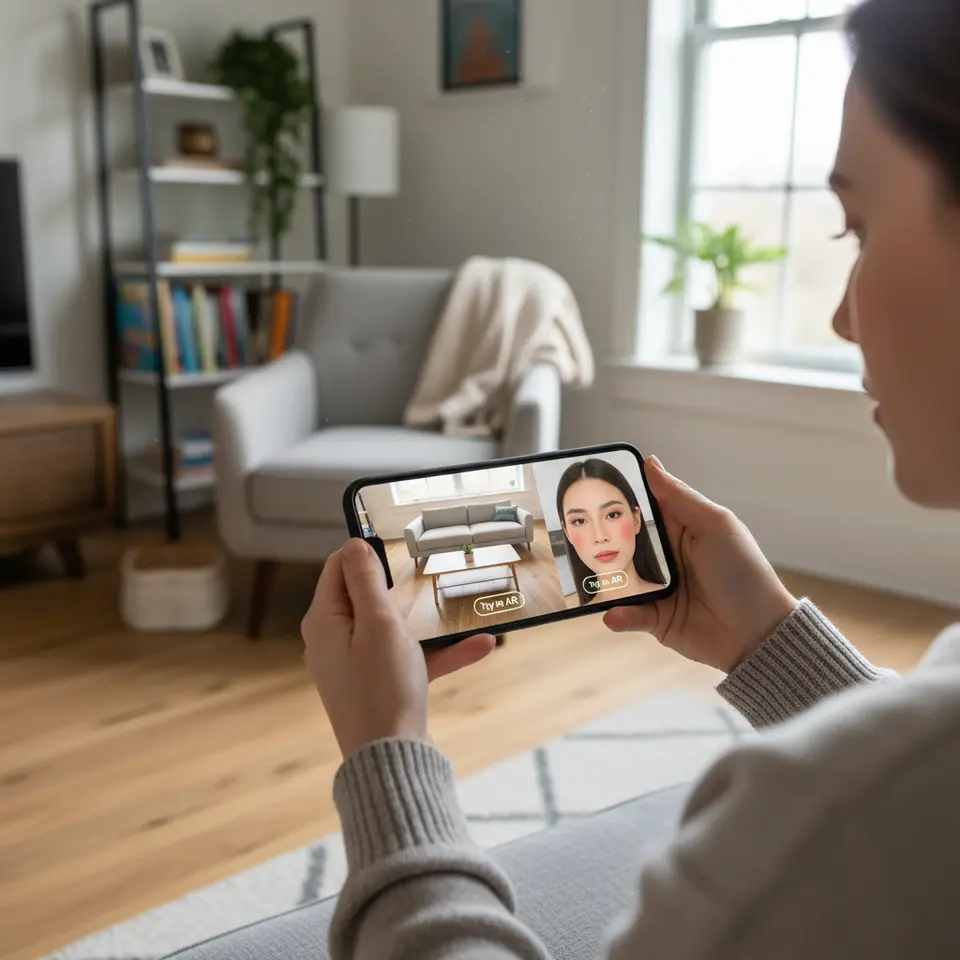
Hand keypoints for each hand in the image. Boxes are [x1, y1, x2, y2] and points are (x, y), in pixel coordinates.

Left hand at [302, 538, 496, 758]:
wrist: (390, 761)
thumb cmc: (383, 689)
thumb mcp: (379, 625)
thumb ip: (366, 582)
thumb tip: (352, 545)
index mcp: (325, 620)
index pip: (339, 568)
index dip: (366, 553)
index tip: (400, 547)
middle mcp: (333, 640)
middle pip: (365, 596)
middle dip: (401, 586)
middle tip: (430, 571)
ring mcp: (354, 665)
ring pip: (392, 629)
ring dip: (428, 622)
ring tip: (461, 607)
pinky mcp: (376, 686)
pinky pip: (407, 658)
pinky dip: (437, 652)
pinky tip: (480, 647)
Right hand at [603, 457, 797, 672]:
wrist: (757, 633)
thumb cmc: (743, 572)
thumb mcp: (715, 526)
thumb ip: (679, 497)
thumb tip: (650, 463)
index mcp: (681, 528)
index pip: (644, 507)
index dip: (621, 497)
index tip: (592, 487)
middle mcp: (665, 555)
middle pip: (624, 542)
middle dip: (603, 539)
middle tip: (577, 534)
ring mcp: (658, 587)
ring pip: (621, 578)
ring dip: (606, 579)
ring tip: (587, 578)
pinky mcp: (655, 618)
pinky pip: (629, 614)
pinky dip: (620, 615)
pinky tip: (614, 614)